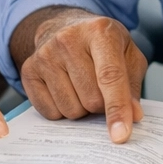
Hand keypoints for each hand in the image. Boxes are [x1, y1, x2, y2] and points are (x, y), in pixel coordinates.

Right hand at [19, 11, 146, 142]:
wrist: (64, 28)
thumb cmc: (102, 45)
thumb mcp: (128, 55)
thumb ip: (133, 86)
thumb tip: (133, 115)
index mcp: (100, 31)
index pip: (110, 76)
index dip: (117, 108)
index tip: (120, 136)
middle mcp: (68, 39)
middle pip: (92, 99)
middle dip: (101, 105)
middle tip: (101, 89)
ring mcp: (45, 54)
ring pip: (70, 110)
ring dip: (82, 109)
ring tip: (82, 86)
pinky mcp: (29, 70)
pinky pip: (50, 112)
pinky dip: (62, 110)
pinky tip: (65, 89)